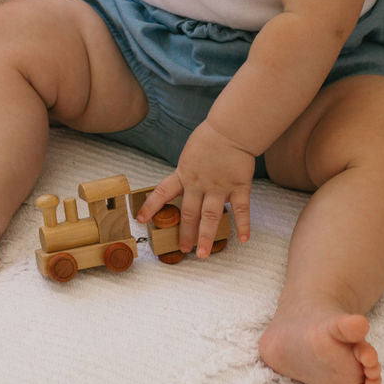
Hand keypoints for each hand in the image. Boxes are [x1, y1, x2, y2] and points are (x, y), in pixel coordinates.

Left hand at [135, 120, 252, 256]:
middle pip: (189, 214)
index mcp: (184, 174)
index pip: (162, 192)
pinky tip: (243, 239)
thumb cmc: (211, 137)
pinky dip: (243, 225)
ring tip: (203, 254)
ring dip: (207, 237)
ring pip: (211, 217)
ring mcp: (219, 187)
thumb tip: (184, 182)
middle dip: (185, 233)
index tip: (140, 220)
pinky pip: (241, 210)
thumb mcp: (190, 153)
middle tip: (183, 249)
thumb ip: (188, 170)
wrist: (231, 129)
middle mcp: (199, 184)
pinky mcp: (239, 186)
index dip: (151, 207)